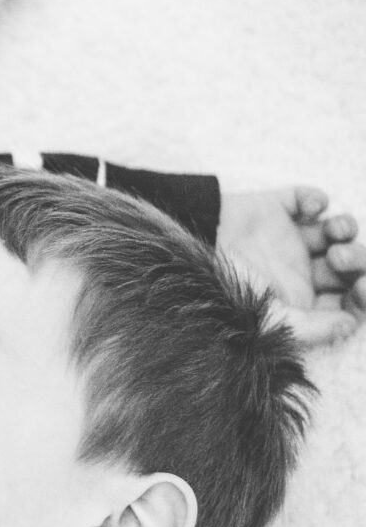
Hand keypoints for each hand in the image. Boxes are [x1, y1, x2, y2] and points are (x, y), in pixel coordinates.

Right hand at [216, 186, 365, 345]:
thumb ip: (313, 328)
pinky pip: (310, 198)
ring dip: (346, 227)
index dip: (364, 292)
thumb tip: (351, 325)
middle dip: (358, 258)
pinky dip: (317, 199)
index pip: (349, 298)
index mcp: (302, 300)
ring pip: (338, 230)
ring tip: (331, 232)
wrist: (179, 252)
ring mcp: (290, 238)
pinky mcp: (276, 210)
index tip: (361, 287)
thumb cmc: (219, 292)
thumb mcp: (265, 320)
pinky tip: (308, 209)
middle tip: (338, 258)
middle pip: (351, 263)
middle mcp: (301, 270)